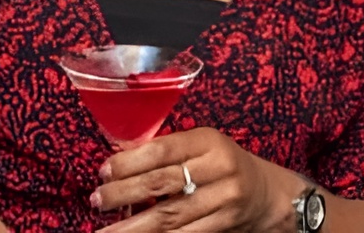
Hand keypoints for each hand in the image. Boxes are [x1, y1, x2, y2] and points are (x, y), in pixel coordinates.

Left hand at [93, 125, 295, 232]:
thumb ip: (170, 152)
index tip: (103, 171)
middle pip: (163, 182)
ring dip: (133, 226)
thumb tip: (120, 160)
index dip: (131, 161)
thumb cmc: (224, 165)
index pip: (163, 149)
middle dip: (124, 194)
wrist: (266, 195)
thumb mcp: (203, 147)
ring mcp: (223, 199)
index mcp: (208, 140)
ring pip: (169, 216)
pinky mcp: (223, 226)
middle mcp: (218, 168)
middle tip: (97, 201)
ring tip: (106, 232)